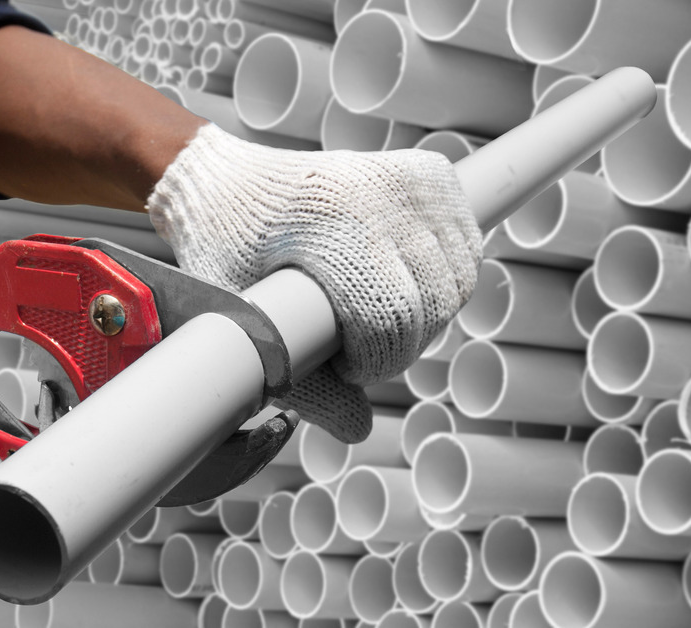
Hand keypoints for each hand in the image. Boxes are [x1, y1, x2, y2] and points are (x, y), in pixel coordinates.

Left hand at [146, 125, 481, 442]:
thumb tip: (356, 429)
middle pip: (432, 306)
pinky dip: (445, 279)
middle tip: (355, 346)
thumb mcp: (244, 323)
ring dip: (427, 317)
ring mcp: (409, 178)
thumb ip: (299, 384)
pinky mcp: (428, 172)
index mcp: (331, 224)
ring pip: (457, 281)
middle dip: (399, 346)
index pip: (392, 320)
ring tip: (375, 318)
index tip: (342, 366)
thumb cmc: (224, 253)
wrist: (224, 186)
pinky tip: (403, 287)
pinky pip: (466, 248)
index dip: (373, 363)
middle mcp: (379, 192)